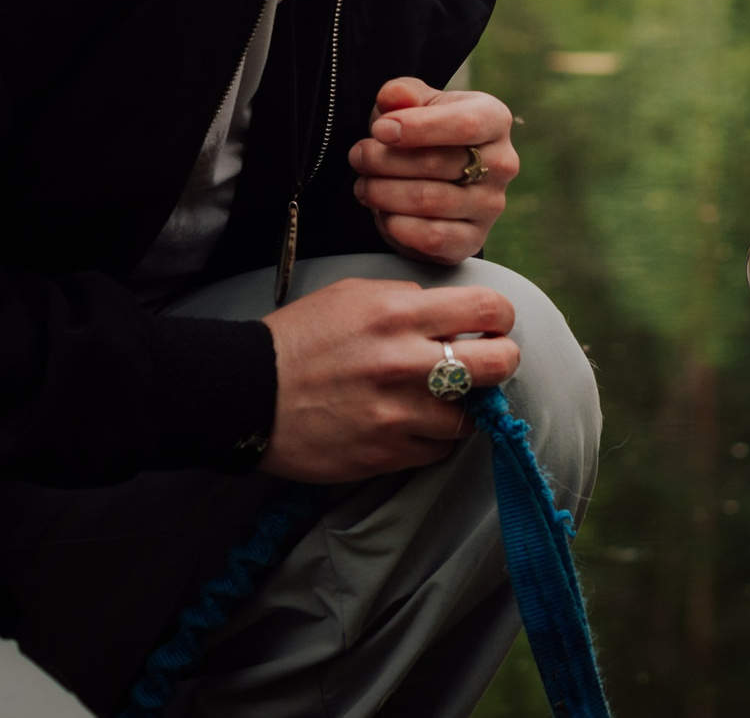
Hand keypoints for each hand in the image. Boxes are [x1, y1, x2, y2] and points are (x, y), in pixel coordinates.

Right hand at [257, 277, 518, 481]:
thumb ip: (405, 299)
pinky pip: (439, 450)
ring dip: (462, 407)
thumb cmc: (299, 339)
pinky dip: (434, 438)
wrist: (247, 394)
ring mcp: (397, 413)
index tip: (492, 326)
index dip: (499, 319)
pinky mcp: (385, 453)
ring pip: (471, 415)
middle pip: (499, 363)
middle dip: (502, 361)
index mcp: (397, 313)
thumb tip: (448, 314)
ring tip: (440, 399)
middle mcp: (404, 362)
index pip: (487, 310)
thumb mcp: (351, 295)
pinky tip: (414, 424)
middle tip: (489, 363)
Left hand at [348, 77, 517, 265]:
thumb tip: (395, 96)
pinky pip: (432, 237)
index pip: (465, 124)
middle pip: (437, 163)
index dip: (417, 127)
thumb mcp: (411, 104)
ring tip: (363, 184)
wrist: (433, 177)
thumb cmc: (422, 132)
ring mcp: (491, 204)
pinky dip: (397, 225)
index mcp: (494, 119)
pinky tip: (382, 212)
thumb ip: (402, 94)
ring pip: (429, 200)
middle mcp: (502, 163)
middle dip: (384, 160)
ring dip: (383, 192)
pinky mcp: (474, 239)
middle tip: (358, 156)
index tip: (379, 129)